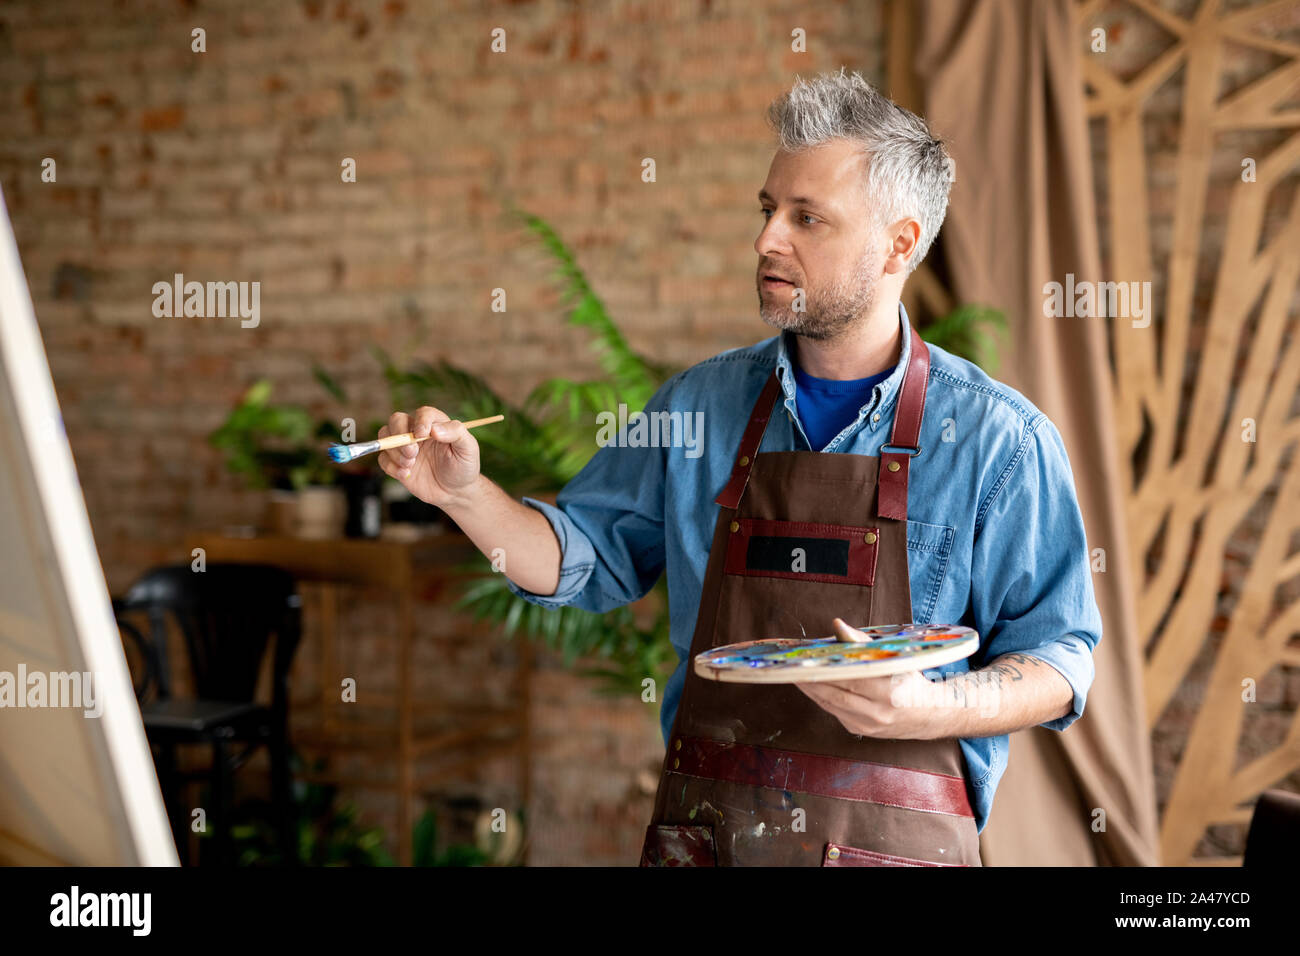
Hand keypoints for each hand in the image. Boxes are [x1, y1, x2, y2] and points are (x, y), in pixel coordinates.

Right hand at [376, 406, 480, 507]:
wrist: (456, 492)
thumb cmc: (464, 467)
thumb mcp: (468, 449)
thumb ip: (456, 433)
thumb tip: (435, 429)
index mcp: (435, 425)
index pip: (423, 413)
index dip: (420, 421)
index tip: (422, 434)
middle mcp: (417, 433)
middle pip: (396, 419)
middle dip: (400, 434)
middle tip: (412, 452)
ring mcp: (405, 447)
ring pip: (386, 437)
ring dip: (395, 451)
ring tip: (410, 465)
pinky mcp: (397, 463)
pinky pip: (383, 459)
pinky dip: (391, 467)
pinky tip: (406, 474)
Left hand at [795, 618, 941, 738]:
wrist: (930, 714)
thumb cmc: (909, 678)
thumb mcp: (893, 656)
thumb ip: (863, 641)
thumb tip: (837, 624)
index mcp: (889, 689)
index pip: (848, 678)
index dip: (823, 669)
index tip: (804, 659)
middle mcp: (879, 711)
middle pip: (835, 694)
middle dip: (810, 681)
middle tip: (791, 668)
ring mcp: (870, 725)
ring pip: (832, 705)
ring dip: (812, 690)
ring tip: (797, 676)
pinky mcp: (862, 731)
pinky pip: (836, 713)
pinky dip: (822, 699)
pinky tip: (813, 687)